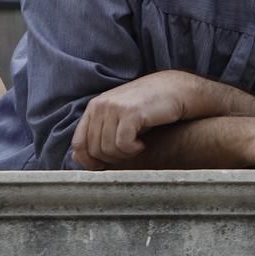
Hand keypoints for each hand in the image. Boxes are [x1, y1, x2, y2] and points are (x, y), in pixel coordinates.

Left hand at [71, 70, 197, 168]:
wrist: (176, 89)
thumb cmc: (149, 107)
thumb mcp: (120, 117)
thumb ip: (100, 133)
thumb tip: (79, 159)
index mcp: (95, 107)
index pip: (78, 144)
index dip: (88, 161)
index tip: (104, 166)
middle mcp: (101, 105)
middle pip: (94, 150)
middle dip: (112, 159)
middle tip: (130, 152)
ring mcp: (115, 108)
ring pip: (108, 149)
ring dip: (125, 154)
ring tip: (138, 145)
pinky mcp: (131, 113)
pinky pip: (123, 144)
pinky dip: (134, 149)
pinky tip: (143, 143)